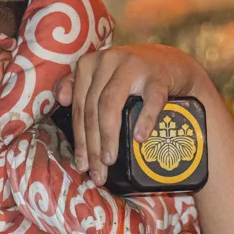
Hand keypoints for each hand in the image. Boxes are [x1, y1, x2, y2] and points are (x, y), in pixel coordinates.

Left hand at [56, 43, 212, 185]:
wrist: (171, 63)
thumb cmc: (131, 76)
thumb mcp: (102, 77)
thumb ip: (77, 85)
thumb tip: (61, 99)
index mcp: (90, 64)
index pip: (80, 106)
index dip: (79, 139)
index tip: (82, 165)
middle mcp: (108, 61)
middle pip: (93, 108)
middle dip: (93, 145)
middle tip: (98, 172)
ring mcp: (134, 66)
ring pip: (111, 104)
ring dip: (109, 136)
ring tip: (110, 160)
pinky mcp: (158, 75)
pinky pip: (151, 99)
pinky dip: (145, 119)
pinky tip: (139, 138)